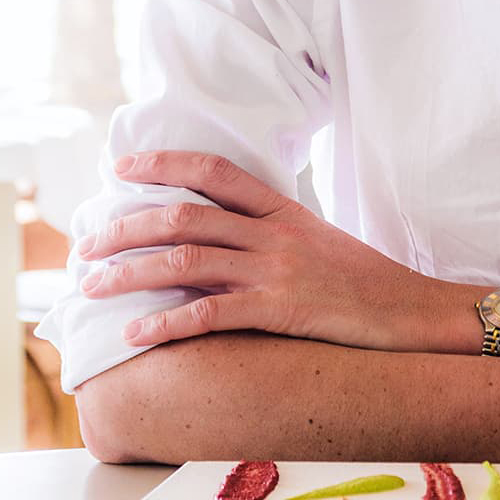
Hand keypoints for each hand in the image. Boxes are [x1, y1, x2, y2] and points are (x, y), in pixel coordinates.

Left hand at [76, 151, 438, 351]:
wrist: (412, 312)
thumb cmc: (364, 282)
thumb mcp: (319, 240)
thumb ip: (271, 231)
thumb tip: (220, 234)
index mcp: (283, 210)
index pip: (215, 172)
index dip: (163, 165)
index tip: (121, 169)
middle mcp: (275, 234)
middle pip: (184, 217)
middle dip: (126, 228)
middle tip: (87, 245)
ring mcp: (277, 271)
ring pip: (186, 263)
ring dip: (130, 273)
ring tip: (92, 287)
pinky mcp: (281, 312)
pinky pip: (210, 315)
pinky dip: (166, 324)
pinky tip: (135, 334)